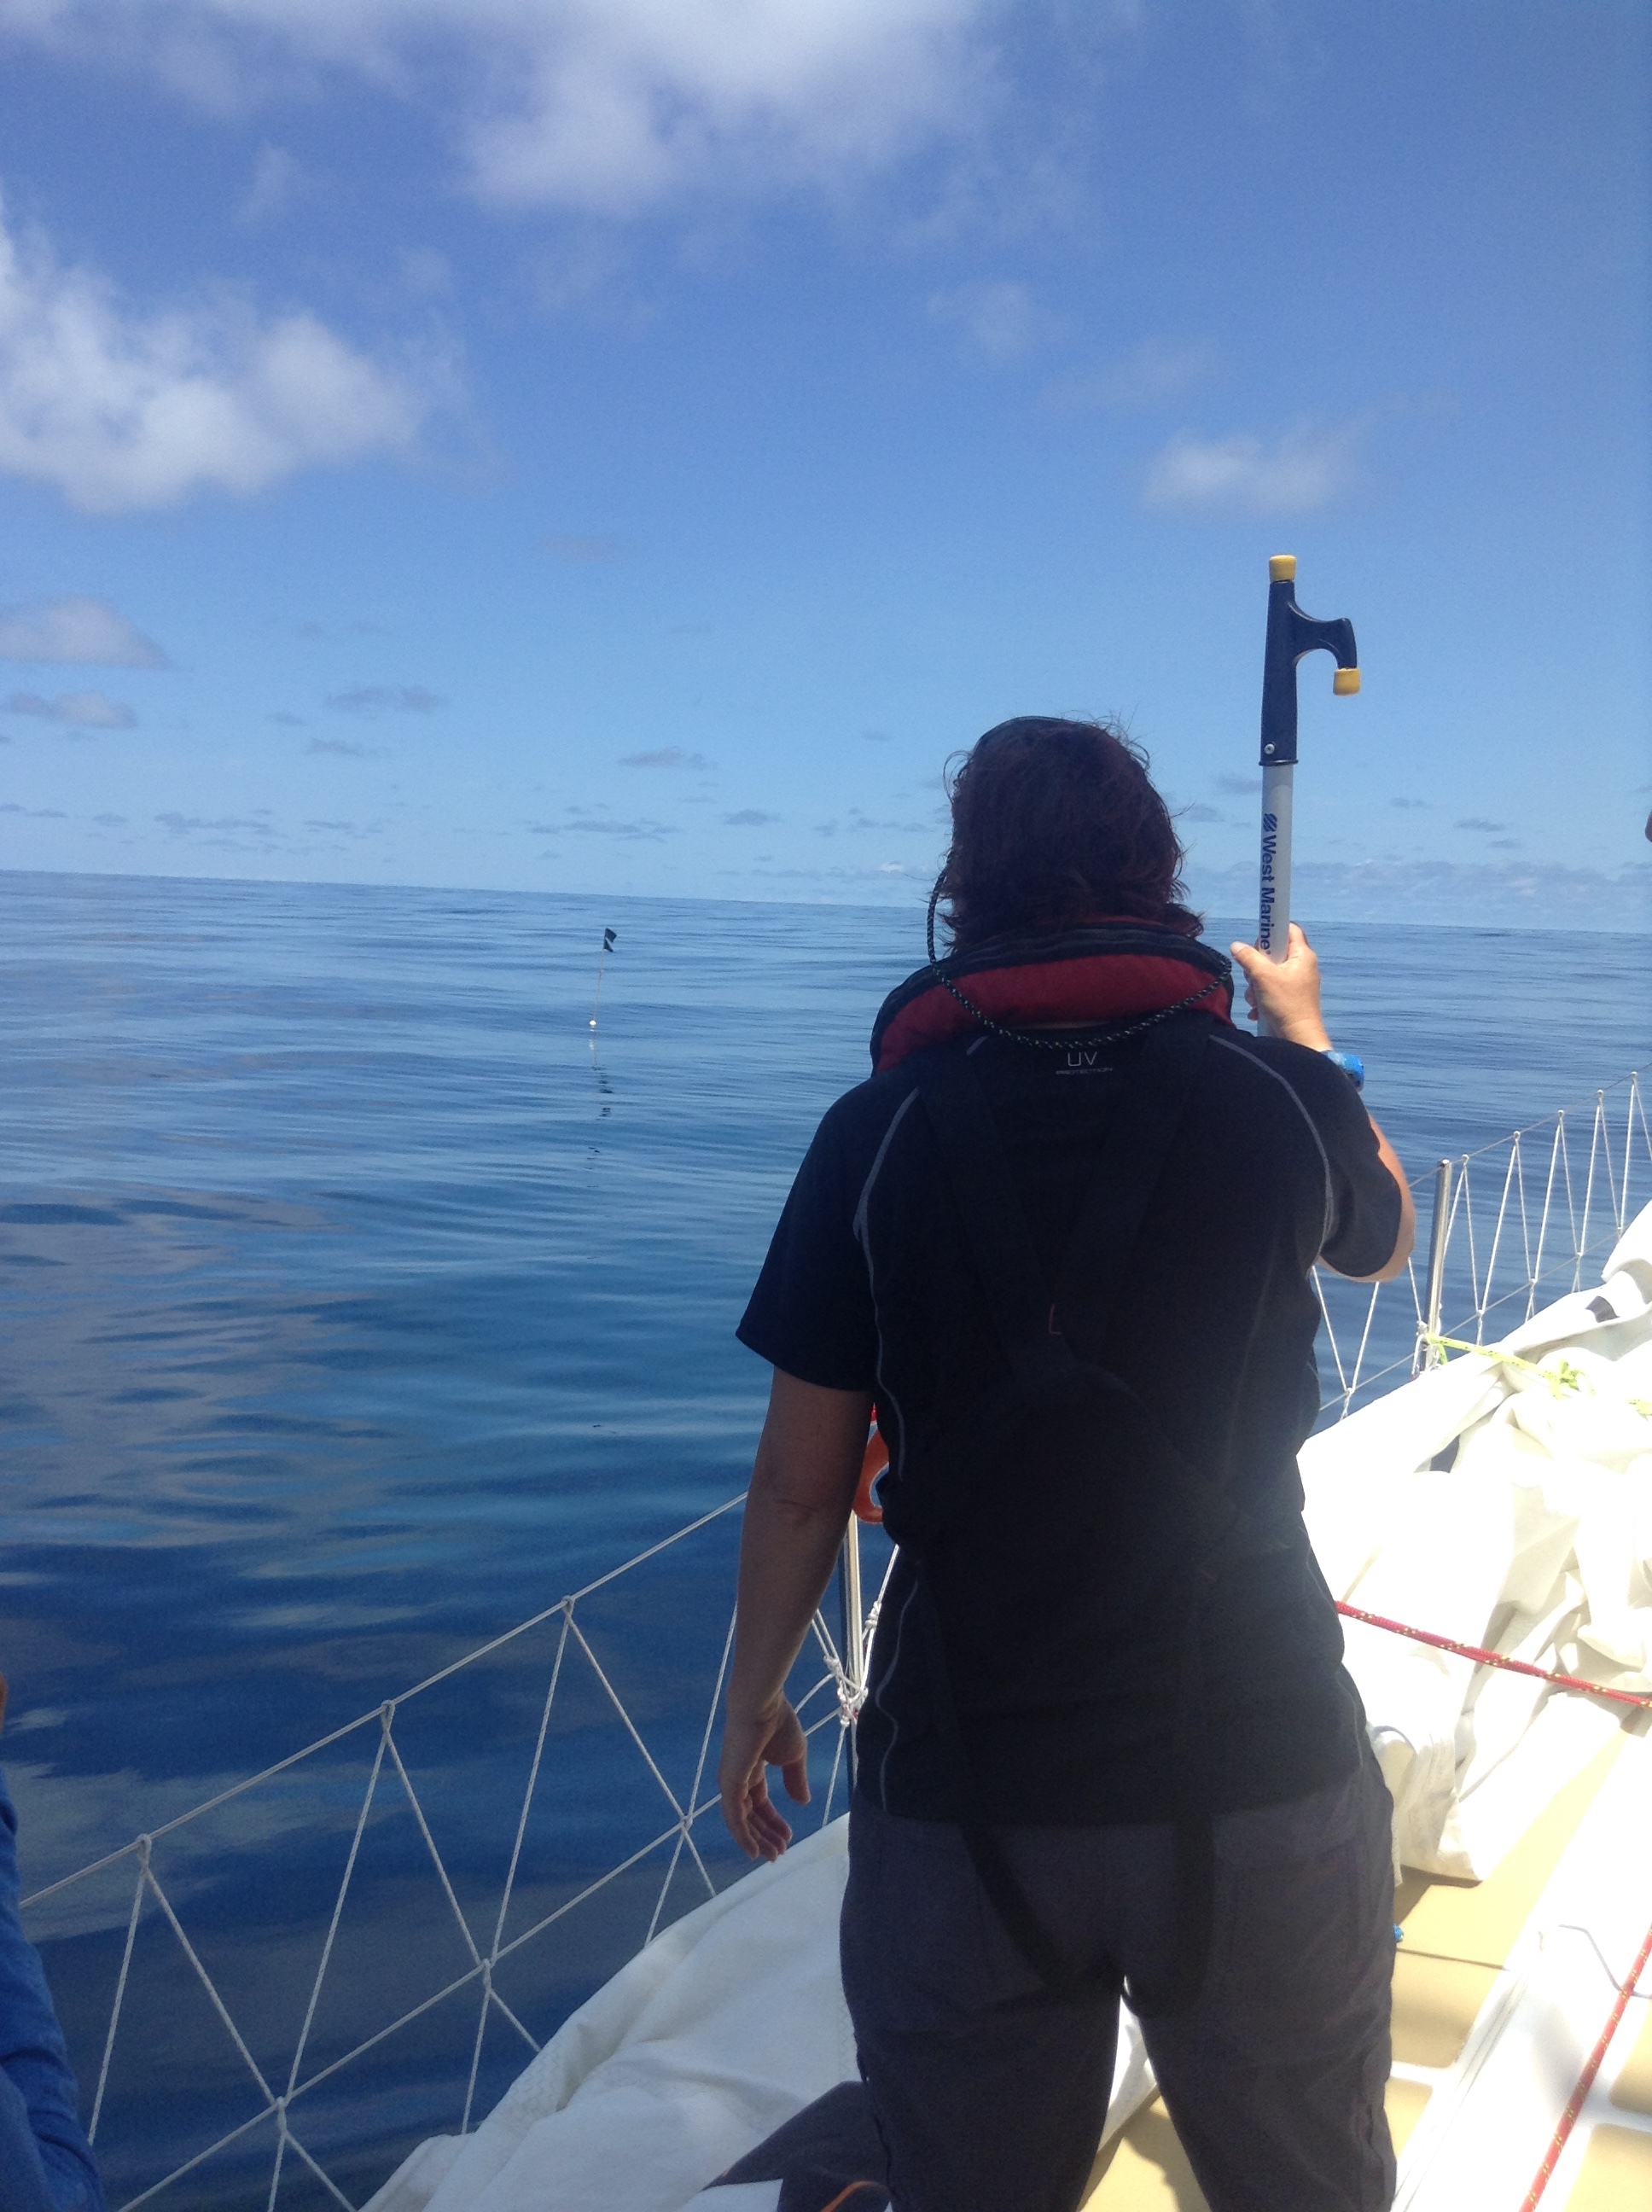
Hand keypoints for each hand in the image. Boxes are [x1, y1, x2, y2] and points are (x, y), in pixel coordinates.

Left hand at [718, 1697, 809, 1861]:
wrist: (762, 1705)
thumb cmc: (778, 1724)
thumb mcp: (794, 1756)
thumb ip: (795, 1779)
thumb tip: (802, 1803)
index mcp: (751, 1769)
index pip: (760, 1803)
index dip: (773, 1821)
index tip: (788, 1837)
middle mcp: (738, 1778)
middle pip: (750, 1815)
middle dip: (766, 1834)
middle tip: (780, 1852)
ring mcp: (731, 1782)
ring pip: (741, 1821)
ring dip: (756, 1839)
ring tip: (773, 1855)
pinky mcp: (729, 1784)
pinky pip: (734, 1817)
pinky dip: (742, 1836)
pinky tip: (753, 1851)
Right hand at [1229, 923, 1332, 1048]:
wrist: (1298, 1039)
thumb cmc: (1285, 1004)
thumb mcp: (1263, 977)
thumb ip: (1248, 958)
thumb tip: (1236, 946)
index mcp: (1302, 955)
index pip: (1288, 929)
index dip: (1271, 931)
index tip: (1257, 944)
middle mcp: (1301, 966)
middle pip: (1274, 952)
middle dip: (1257, 965)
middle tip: (1253, 975)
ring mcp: (1296, 983)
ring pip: (1268, 973)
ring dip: (1255, 985)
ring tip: (1256, 998)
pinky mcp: (1289, 998)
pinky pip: (1270, 989)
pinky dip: (1261, 997)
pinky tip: (1257, 1009)